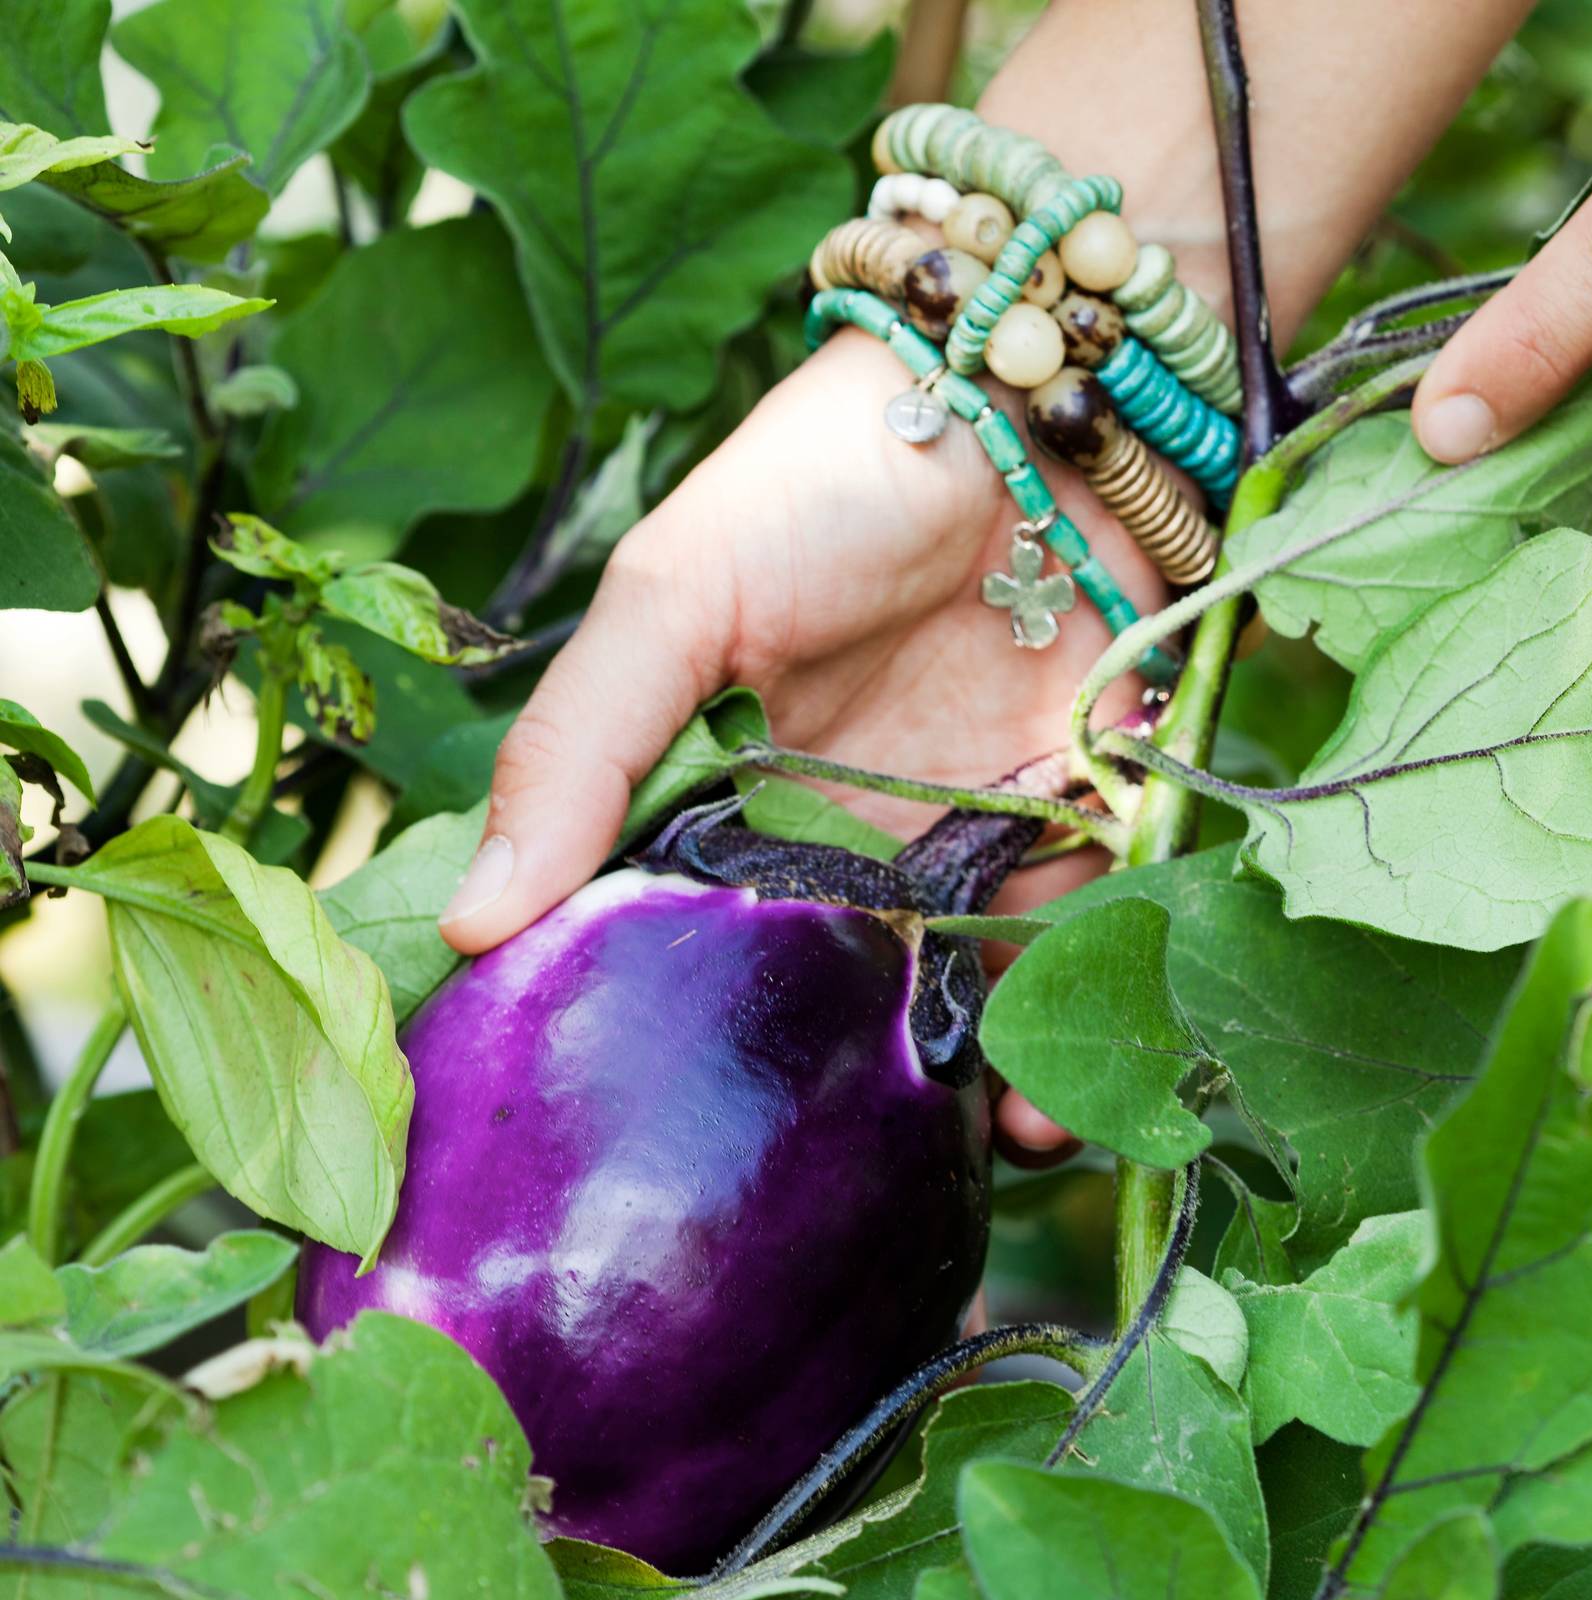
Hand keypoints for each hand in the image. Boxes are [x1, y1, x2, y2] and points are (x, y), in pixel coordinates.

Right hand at [436, 332, 1148, 1159]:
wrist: (1021, 388)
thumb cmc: (822, 476)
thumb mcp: (671, 600)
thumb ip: (579, 752)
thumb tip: (471, 928)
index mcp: (744, 798)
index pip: (706, 948)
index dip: (692, 1045)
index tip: (665, 1156)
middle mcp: (862, 830)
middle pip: (856, 988)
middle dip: (861, 1090)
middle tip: (849, 1191)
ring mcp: (980, 820)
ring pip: (984, 979)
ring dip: (997, 1073)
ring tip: (992, 1159)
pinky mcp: (1093, 798)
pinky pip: (1090, 922)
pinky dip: (1086, 997)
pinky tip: (1066, 1091)